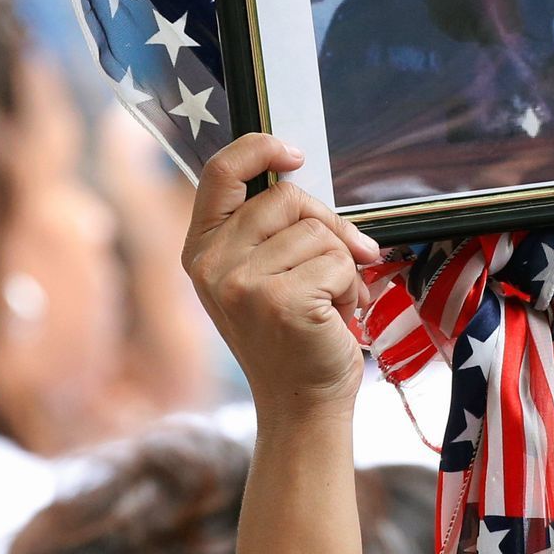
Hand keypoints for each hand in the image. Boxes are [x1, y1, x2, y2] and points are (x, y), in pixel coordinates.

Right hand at [181, 135, 381, 420]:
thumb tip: (300, 172)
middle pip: (286, 198)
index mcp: (201, 249)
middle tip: (339, 266)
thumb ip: (272, 227)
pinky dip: (352, 286)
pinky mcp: (279, 301)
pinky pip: (339, 260)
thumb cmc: (294, 334)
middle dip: (327, 226)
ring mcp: (241, 283)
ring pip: (318, 231)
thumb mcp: (265, 273)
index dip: (258, 148)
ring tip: (329, 303)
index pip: (220, 172)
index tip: (295, 154)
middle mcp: (211, 264)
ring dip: (342, 266)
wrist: (302, 404)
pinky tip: (335, 317)